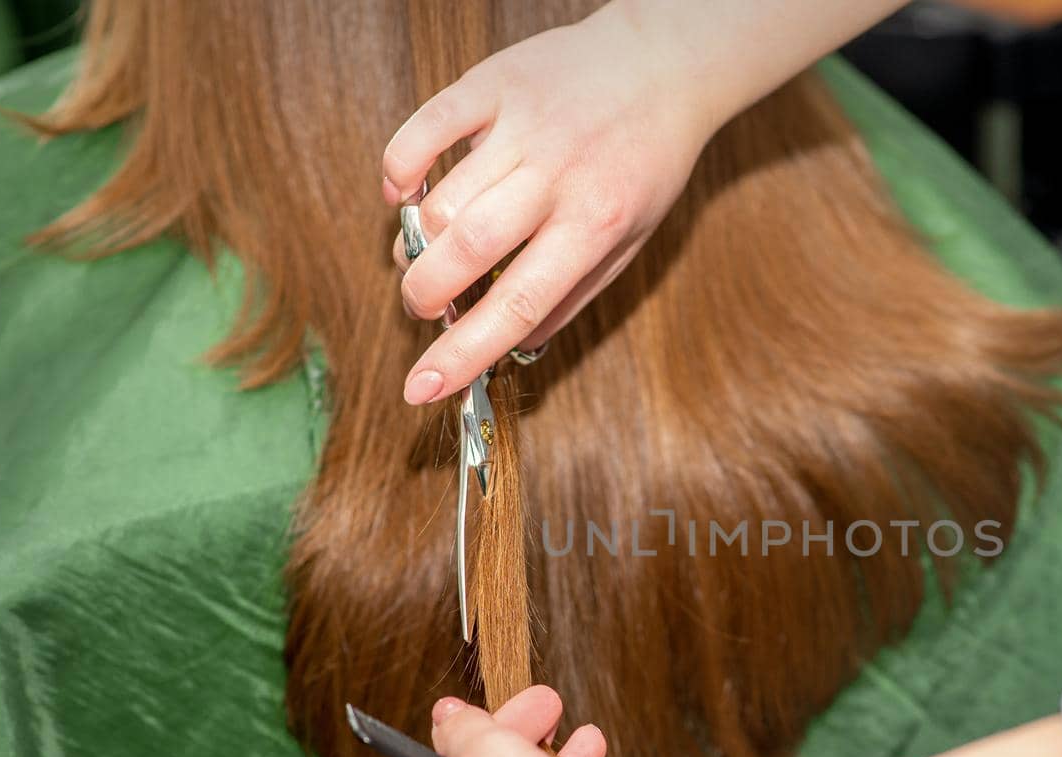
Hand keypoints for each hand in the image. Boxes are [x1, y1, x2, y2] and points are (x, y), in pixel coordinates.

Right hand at [383, 4, 715, 404]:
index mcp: (595, 225)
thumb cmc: (647, 162)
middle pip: (464, 250)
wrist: (664, 64)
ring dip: (414, 241)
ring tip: (424, 251)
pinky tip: (405, 192)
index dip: (462, 353)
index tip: (420, 388)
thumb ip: (573, 295)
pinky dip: (398, 170)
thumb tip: (518, 348)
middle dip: (425, 295)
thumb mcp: (632, 240)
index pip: (517, 304)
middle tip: (424, 306)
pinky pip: (421, 130)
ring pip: (438, 200)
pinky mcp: (490, 84)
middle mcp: (555, 177)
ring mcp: (520, 127)